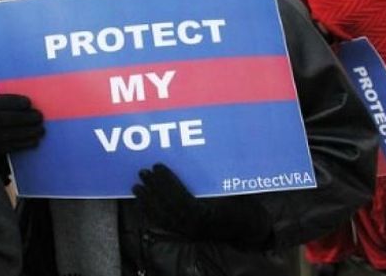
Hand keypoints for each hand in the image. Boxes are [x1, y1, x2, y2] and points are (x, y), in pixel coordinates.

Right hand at [0, 94, 44, 180]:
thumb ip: (7, 105)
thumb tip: (30, 105)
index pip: (1, 102)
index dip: (16, 102)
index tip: (29, 102)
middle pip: (9, 118)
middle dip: (27, 118)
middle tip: (40, 117)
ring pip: (13, 134)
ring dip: (30, 132)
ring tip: (41, 130)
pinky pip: (13, 147)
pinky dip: (26, 144)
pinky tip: (35, 141)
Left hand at [132, 164, 271, 248]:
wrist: (248, 227)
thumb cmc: (243, 205)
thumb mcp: (235, 189)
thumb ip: (220, 175)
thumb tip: (206, 152)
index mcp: (209, 215)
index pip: (182, 198)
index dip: (167, 182)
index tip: (158, 166)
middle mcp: (196, 227)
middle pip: (168, 208)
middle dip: (154, 189)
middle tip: (143, 171)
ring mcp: (190, 232)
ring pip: (163, 217)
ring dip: (148, 200)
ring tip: (137, 185)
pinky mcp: (185, 234)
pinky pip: (164, 224)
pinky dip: (150, 212)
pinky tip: (142, 201)